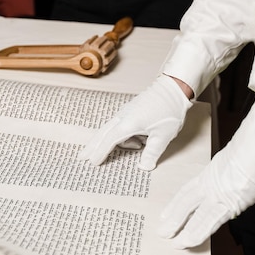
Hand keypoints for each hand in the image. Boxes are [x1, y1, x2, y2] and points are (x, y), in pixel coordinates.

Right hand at [78, 74, 192, 169]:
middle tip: (81, 157)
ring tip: (134, 148)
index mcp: (128, 123)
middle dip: (92, 146)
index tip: (92, 162)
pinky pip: (120, 125)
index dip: (100, 153)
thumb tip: (144, 167)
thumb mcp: (163, 135)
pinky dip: (121, 135)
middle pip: (102, 133)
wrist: (173, 87)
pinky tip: (137, 142)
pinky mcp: (130, 110)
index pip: (109, 141)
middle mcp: (123, 117)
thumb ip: (152, 153)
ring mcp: (126, 112)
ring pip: (111, 129)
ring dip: (113, 142)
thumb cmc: (169, 110)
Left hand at [158, 143, 254, 248]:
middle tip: (163, 232)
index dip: (175, 204)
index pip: (187, 191)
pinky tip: (189, 242)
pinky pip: (209, 222)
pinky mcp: (228, 205)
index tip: (166, 214)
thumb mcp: (230, 160)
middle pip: (185, 203)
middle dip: (174, 219)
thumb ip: (225, 172)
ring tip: (174, 243)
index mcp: (208, 174)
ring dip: (183, 230)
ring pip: (194, 215)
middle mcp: (209, 185)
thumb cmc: (250, 152)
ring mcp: (216, 195)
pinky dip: (199, 233)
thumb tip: (228, 177)